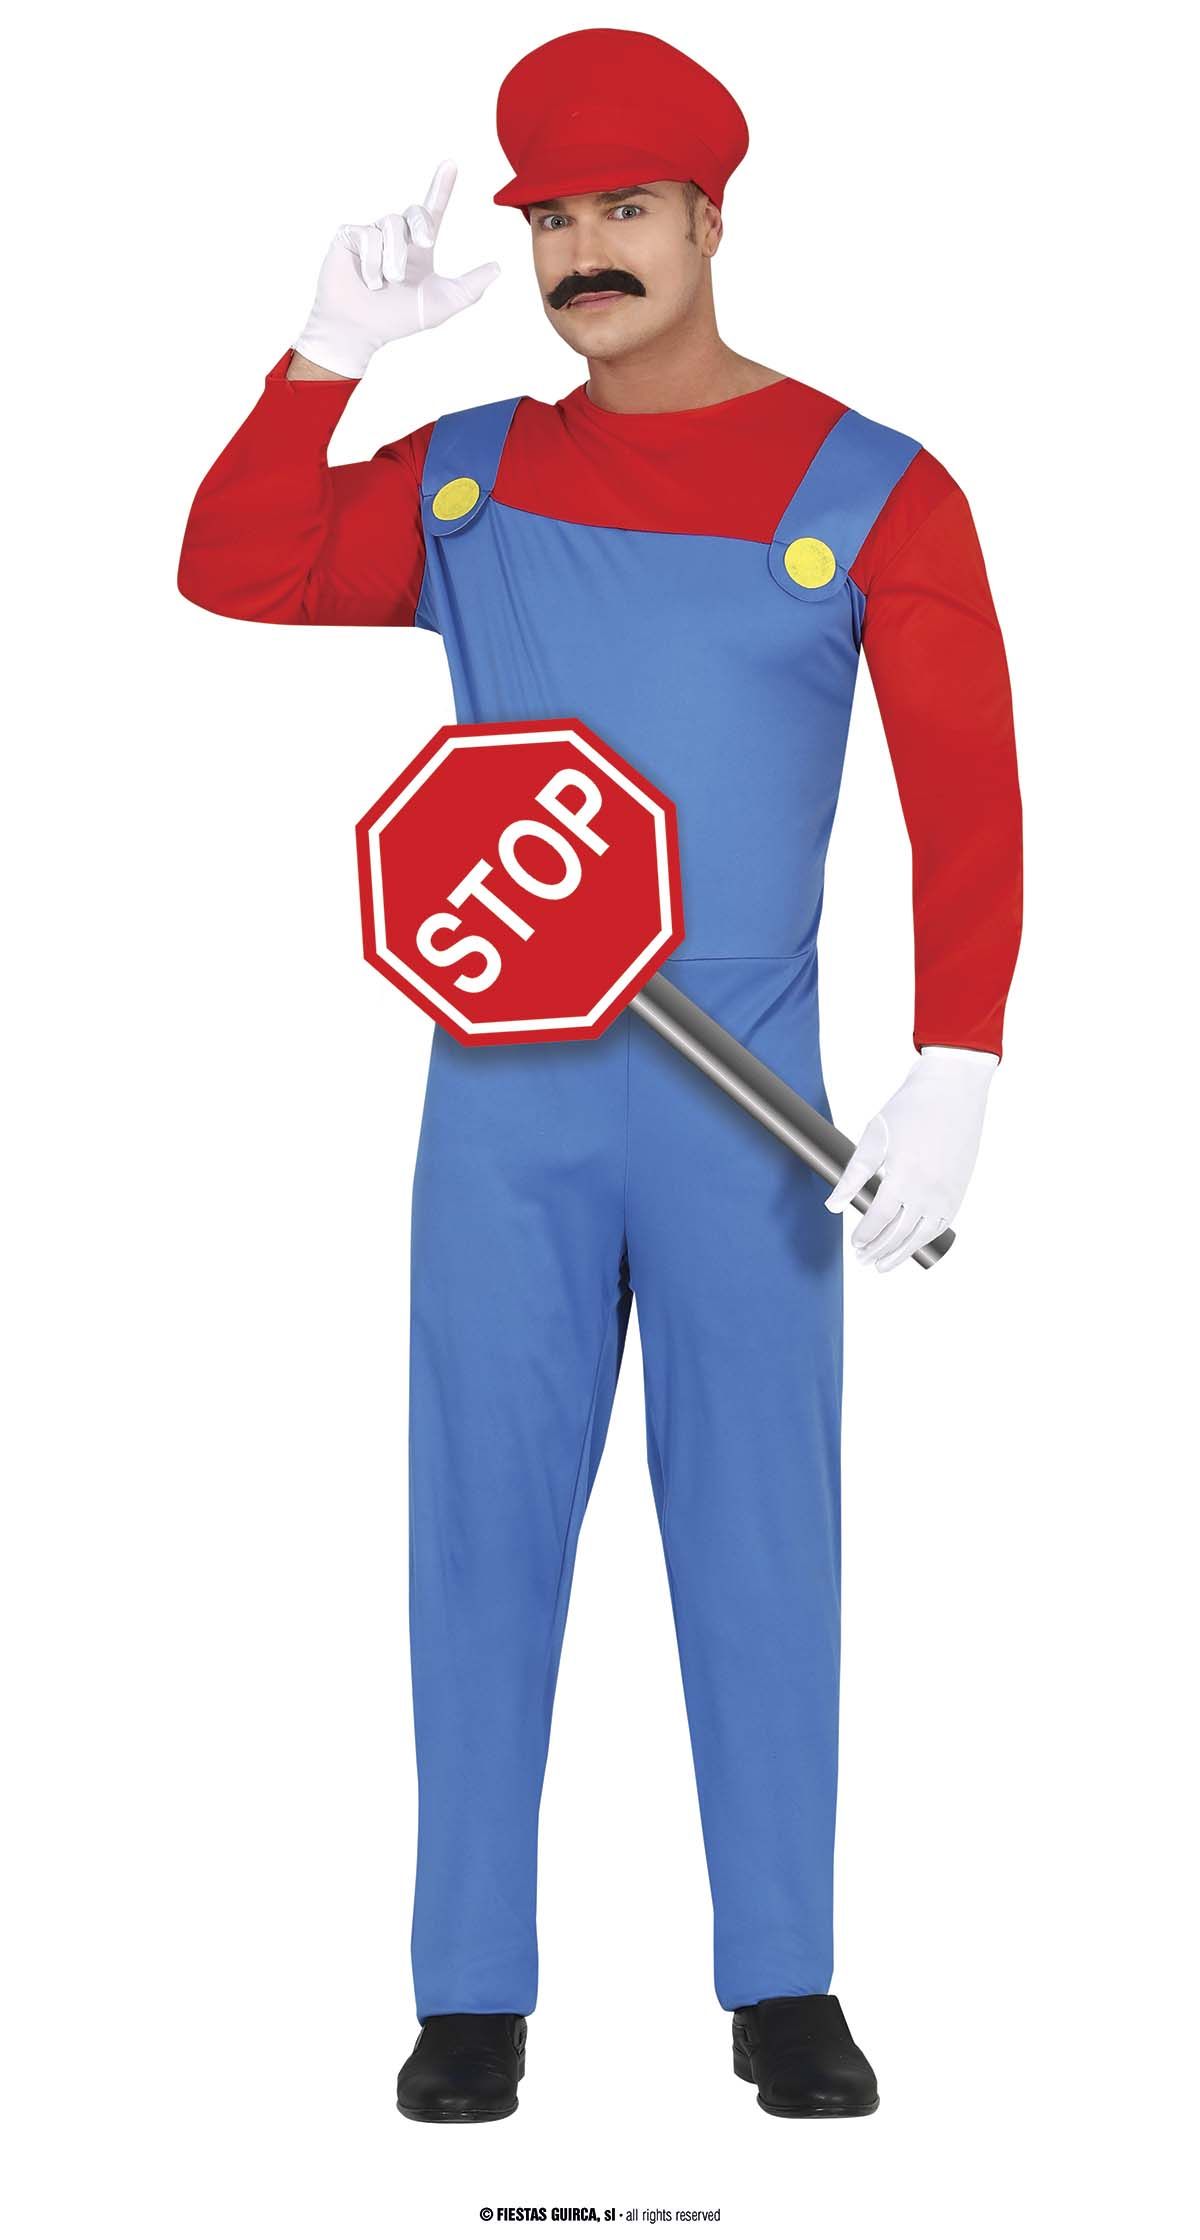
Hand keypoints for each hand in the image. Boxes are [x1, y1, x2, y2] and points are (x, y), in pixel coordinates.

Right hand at [292, 158, 500, 379]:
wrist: (359, 331)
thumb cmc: (395, 320)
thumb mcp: (441, 305)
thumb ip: (470, 287)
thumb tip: (498, 268)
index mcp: (417, 248)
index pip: (432, 211)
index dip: (442, 187)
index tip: (451, 165)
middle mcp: (396, 236)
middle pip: (414, 212)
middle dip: (422, 225)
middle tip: (426, 244)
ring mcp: (371, 234)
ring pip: (391, 224)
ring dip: (395, 257)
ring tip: (389, 282)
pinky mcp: (349, 236)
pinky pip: (368, 236)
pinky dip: (373, 263)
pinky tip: (369, 281)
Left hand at [825, 1044, 998, 1271]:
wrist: (952, 1090)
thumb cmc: (909, 1109)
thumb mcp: (874, 1137)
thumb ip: (853, 1175)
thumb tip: (833, 1206)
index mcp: (904, 1175)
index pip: (880, 1218)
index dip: (865, 1235)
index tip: (854, 1243)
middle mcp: (928, 1189)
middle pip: (900, 1233)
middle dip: (878, 1250)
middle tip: (862, 1260)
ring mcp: (947, 1193)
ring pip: (922, 1235)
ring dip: (901, 1253)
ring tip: (883, 1266)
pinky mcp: (959, 1191)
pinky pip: (941, 1225)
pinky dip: (925, 1239)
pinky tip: (912, 1245)